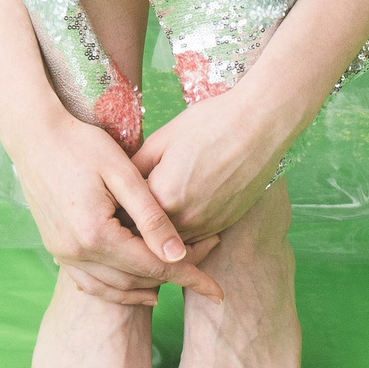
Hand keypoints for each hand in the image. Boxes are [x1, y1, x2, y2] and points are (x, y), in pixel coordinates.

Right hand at [9, 112, 223, 305]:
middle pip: (134, 279)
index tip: (217, 290)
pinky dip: (114, 289)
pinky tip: (133, 285)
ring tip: (172, 285)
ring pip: (111, 287)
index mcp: (96, 234)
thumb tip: (179, 255)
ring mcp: (61, 252)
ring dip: (143, 290)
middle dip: (171, 279)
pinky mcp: (55, 246)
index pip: (153, 267)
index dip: (189, 278)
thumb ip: (151, 216)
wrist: (34, 134)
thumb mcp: (122, 173)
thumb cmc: (81, 143)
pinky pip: (89, 282)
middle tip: (202, 270)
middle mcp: (75, 251)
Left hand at [131, 85, 296, 239]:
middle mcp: (183, 220)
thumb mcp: (162, 139)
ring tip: (153, 209)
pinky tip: (180, 210)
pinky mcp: (223, 225)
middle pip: (146, 235)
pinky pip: (193, 239)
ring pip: (170, 243)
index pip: (124, 216)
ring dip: (159, 232)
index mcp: (162, 197)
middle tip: (126, 207)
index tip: (109, 200)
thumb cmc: (210, 124)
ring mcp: (206, 226)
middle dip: (134, 224)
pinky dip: (182, 232)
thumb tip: (118, 185)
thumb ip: (135, 167)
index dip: (115, 208)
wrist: (259, 126)